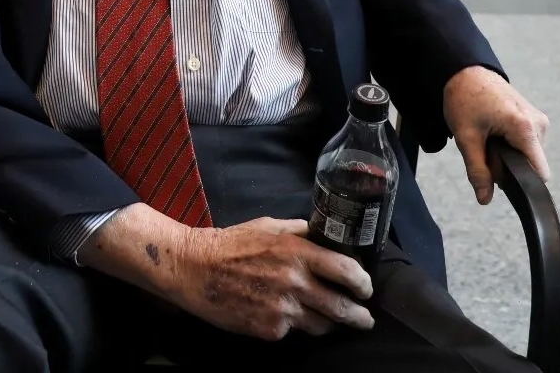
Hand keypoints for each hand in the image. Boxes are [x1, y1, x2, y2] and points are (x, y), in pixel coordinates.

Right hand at [83, 206, 372, 340]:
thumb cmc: (230, 244)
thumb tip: (326, 236)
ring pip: (323, 326)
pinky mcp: (269, 329)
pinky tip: (284, 316)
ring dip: (328, 323)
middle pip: (343, 308)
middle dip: (359, 316)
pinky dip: (294, 326)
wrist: (194, 269)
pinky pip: (294, 332)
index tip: (366, 289)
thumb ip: (300, 232)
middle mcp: (295, 282)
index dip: (364, 283)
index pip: (348, 271)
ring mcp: (282, 309)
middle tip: (363, 318)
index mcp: (297, 252)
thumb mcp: (268, 227)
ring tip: (325, 319)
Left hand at [443, 65, 549, 204]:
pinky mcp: (536, 119)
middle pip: (531, 165)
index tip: (504, 181)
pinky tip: (495, 133)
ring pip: (529, 156)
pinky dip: (512, 145)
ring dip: (509, 155)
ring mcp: (539, 121)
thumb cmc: (465, 98)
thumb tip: (485, 199)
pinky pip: (528, 144)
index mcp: (525, 128)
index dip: (523, 183)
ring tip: (488, 137)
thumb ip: (477, 170)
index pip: (540, 173)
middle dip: (509, 166)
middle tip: (484, 148)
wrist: (466, 72)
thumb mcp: (466, 137)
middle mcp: (539, 124)